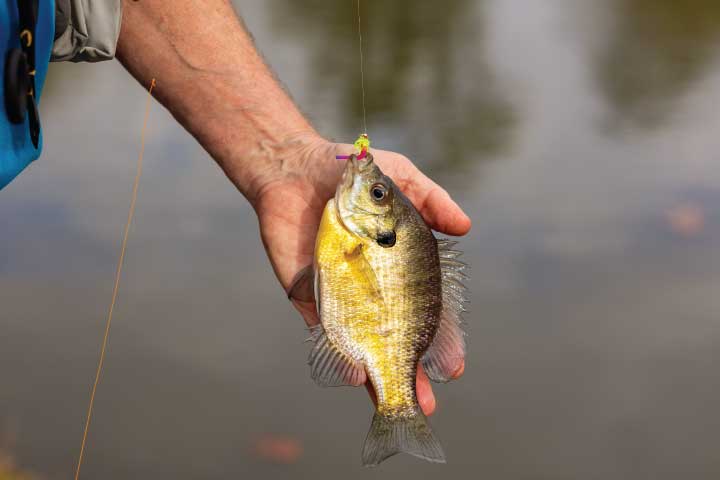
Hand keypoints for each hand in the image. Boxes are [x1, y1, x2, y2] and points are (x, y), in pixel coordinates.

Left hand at [251, 137, 470, 415]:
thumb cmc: (353, 173)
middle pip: (392, 339)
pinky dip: (337, 351)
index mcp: (396, 268)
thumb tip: (466, 228)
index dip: (438, 341)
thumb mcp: (402, 180)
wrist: (295, 167)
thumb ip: (432, 201)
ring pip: (360, 344)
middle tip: (429, 400)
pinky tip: (355, 373)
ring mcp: (338, 295)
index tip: (453, 365)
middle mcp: (370, 288)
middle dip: (410, 370)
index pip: (423, 315)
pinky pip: (321, 328)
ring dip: (377, 376)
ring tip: (398, 400)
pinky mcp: (305, 294)